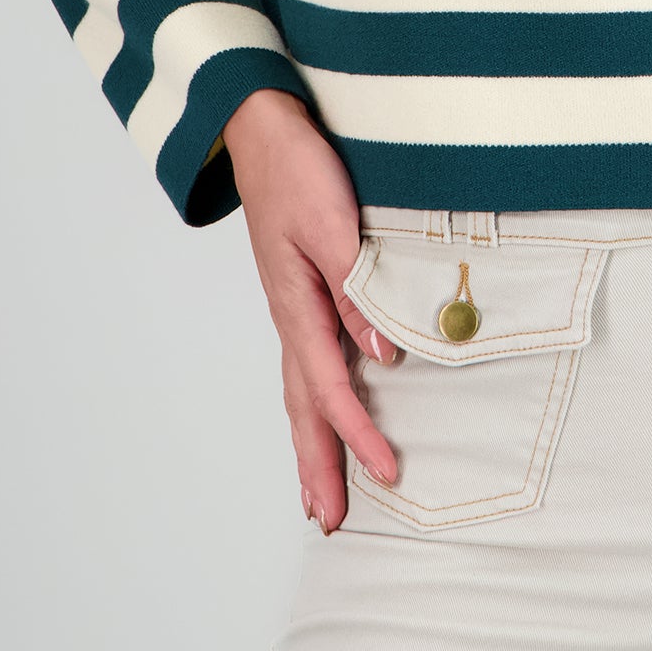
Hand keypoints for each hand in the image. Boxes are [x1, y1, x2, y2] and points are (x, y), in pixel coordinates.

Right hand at [221, 88, 400, 532]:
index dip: (359, 436)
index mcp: (296, 307)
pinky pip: (307, 366)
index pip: (331, 388)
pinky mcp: (300, 295)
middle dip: (316, 467)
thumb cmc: (298, 169)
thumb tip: (384, 356)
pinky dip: (314, 404)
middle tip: (329, 522)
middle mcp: (290, 317)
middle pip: (303, 408)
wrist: (263, 128)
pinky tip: (324, 417)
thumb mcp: (334, 226)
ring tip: (319, 495)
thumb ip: (358, 292)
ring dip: (311, 445)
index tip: (388, 475)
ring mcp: (292, 309)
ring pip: (301, 393)